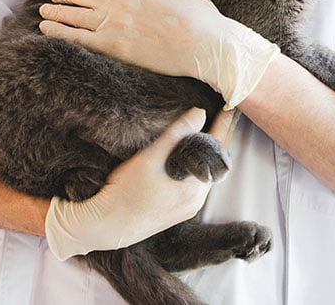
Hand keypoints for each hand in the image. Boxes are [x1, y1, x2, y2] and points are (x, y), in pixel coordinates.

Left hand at [39, 0, 278, 108]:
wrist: (204, 44)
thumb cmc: (195, 10)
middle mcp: (115, 0)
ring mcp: (111, 24)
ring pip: (70, 15)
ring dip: (53, 13)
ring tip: (45, 14)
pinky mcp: (112, 47)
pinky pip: (75, 38)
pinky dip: (57, 32)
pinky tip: (48, 31)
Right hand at [45, 108, 237, 260]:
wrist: (105, 227)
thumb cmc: (124, 192)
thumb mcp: (149, 158)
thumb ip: (176, 135)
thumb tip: (200, 112)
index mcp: (194, 187)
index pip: (217, 149)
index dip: (223, 125)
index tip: (229, 107)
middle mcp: (197, 199)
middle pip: (216, 162)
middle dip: (220, 138)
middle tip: (224, 116)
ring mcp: (188, 207)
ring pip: (207, 173)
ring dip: (210, 153)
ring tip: (212, 132)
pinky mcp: (179, 210)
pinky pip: (198, 183)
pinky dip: (200, 166)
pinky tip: (193, 157)